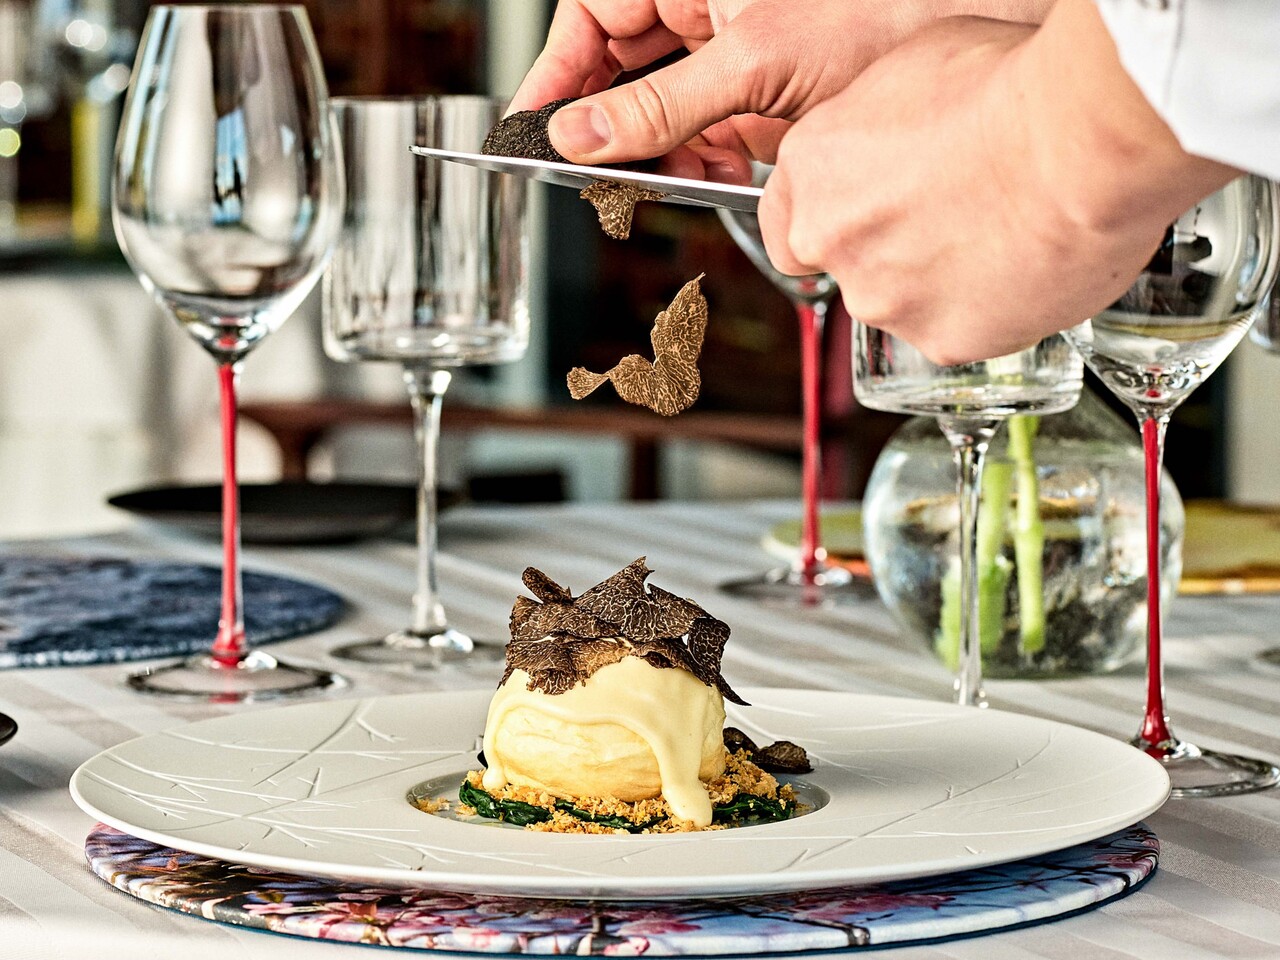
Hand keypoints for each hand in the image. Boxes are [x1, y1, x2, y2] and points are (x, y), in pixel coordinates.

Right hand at [510, 0, 1052, 179]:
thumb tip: (581, 137)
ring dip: (657, 152)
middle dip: (611, 123)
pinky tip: (709, 177)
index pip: (592, 16)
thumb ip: (661, 106)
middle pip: (621, 67)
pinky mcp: (759, 93)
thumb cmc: (878, 13)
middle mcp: (704, 7)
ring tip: (663, 180)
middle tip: (597, 170)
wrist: (961, 41)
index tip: (536, 128)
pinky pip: (704, 131)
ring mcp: (731, 50)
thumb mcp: (754, 62)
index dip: (559, 74)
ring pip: (660, 107)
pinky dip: (700, 163)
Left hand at [759, 0, 1237, 363]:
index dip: (829, 218)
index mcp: (813, 169)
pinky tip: (1018, 264)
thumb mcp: (910, 70)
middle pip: (845, 264)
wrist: (1079, 140)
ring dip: (935, 279)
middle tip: (947, 215)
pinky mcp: (941, 340)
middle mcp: (834, 242)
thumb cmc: (1007, 86)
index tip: (858, 215)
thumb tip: (881, 136)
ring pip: (900, 302)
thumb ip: (870, 124)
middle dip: (886, 248)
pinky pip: (955, 330)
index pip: (784, 223)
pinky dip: (983, 308)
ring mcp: (885, 299)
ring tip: (995, 232)